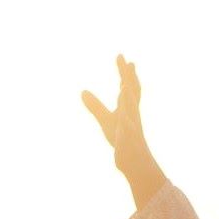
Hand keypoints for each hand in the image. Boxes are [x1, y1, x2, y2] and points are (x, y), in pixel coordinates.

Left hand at [82, 55, 165, 207]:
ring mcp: (132, 128)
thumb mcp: (106, 120)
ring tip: (124, 85)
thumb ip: (95, 105)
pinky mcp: (128, 141)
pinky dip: (126, 124)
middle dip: (129, 79)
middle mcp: (132, 115)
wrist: (135, 162)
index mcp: (128, 108)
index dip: (125, 73)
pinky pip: (127, 132)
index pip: (127, 87)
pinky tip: (122, 118)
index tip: (121, 57)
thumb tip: (82, 91)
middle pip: (132, 94)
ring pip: (131, 112)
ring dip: (128, 99)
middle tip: (127, 62)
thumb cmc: (123, 140)